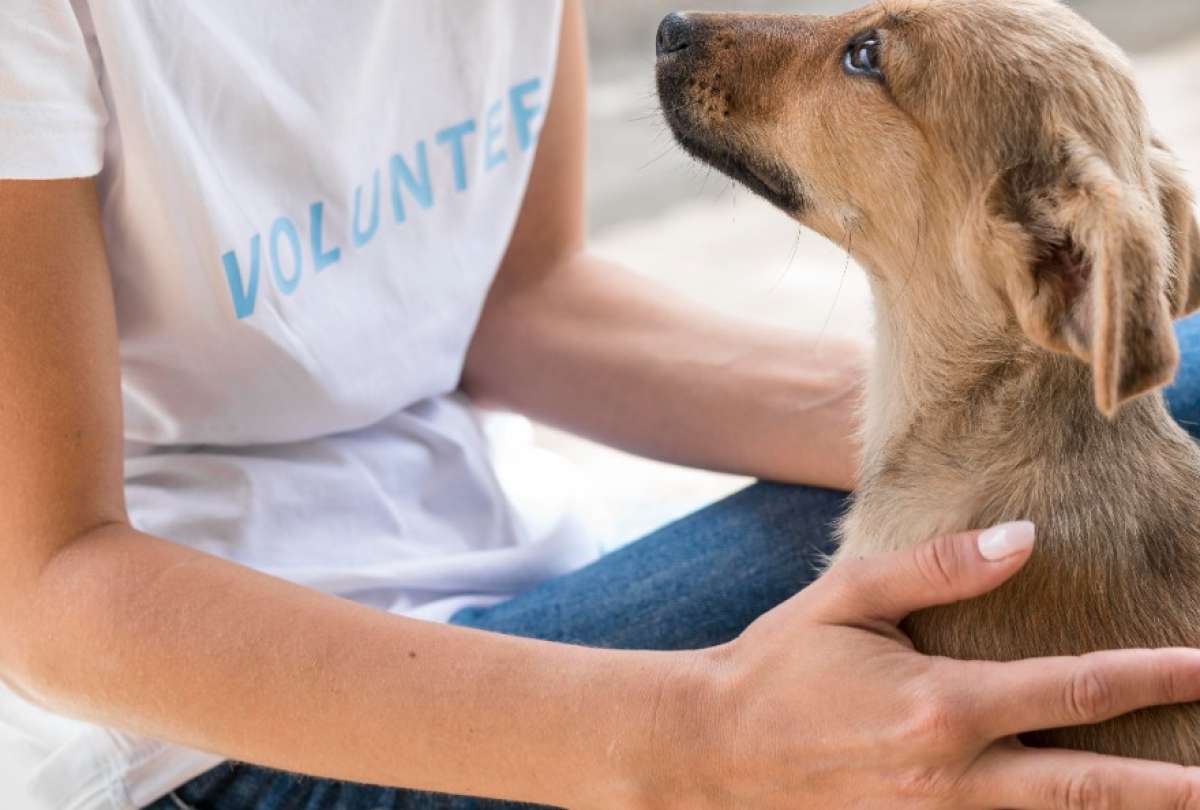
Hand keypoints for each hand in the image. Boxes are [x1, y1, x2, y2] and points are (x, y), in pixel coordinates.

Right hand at [659, 524, 1199, 808]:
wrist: (713, 747)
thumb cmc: (779, 663)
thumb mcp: (849, 595)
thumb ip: (940, 568)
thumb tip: (1028, 539)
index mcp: (940, 706)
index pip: (1073, 692)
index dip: (1154, 678)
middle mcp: (952, 778)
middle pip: (1091, 789)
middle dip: (1171, 788)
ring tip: (1175, 796)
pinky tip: (1077, 809)